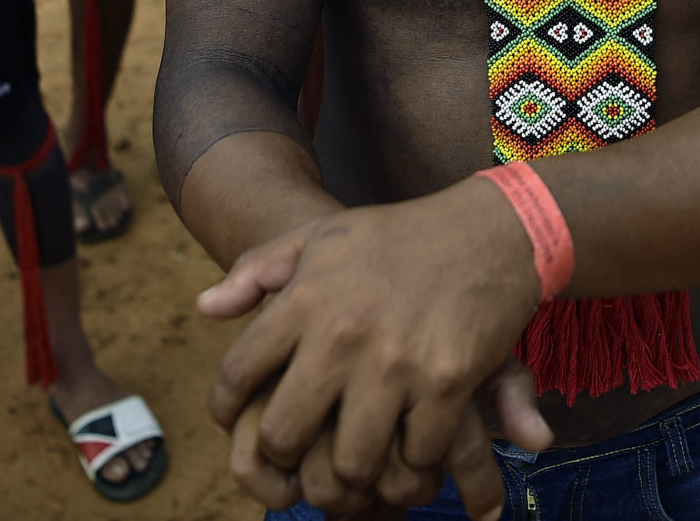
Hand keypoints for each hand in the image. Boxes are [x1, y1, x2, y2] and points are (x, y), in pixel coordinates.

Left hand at [199, 183, 550, 517]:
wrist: (493, 229)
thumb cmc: (400, 236)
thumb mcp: (323, 236)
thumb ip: (259, 270)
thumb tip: (206, 308)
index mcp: (304, 299)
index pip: (236, 374)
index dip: (226, 409)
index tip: (238, 419)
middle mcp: (342, 335)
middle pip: (283, 436)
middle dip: (286, 455)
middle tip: (302, 450)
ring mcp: (395, 364)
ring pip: (350, 463)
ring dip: (354, 470)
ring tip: (357, 459)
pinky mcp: (447, 383)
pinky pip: (415, 456)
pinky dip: (414, 461)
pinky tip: (414, 443)